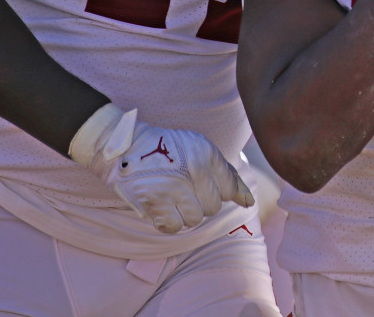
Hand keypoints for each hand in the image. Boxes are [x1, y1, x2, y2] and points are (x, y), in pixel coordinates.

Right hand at [70, 104, 253, 233]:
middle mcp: (193, 169)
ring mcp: (173, 186)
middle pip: (213, 208)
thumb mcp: (200, 150)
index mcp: (207, 153)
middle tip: (184, 191)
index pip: (230, 189)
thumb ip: (227, 174)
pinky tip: (162, 207)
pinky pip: (173, 227)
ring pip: (194, 220)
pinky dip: (168, 222)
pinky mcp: (153, 201)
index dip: (219, 193)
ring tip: (172, 198)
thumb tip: (249, 202)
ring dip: (184, 214)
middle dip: (201, 204)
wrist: (124, 145)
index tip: (203, 187)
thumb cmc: (168, 150)